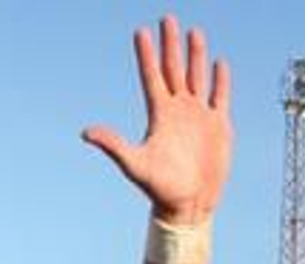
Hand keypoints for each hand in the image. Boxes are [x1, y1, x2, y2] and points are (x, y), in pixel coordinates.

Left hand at [83, 16, 232, 225]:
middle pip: (173, 70)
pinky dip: (220, 80)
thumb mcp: (134, 164)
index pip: (151, 77)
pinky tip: (218, 63)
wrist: (188, 205)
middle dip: (170, 45)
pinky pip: (220, 97)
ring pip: (197, 77)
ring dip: (195, 55)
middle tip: (167, 18)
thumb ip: (113, 145)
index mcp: (158, 116)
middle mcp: (178, 111)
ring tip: (193, 31)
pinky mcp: (218, 125)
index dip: (146, 55)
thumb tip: (84, 132)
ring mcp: (198, 116)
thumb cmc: (159, 188)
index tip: (140, 31)